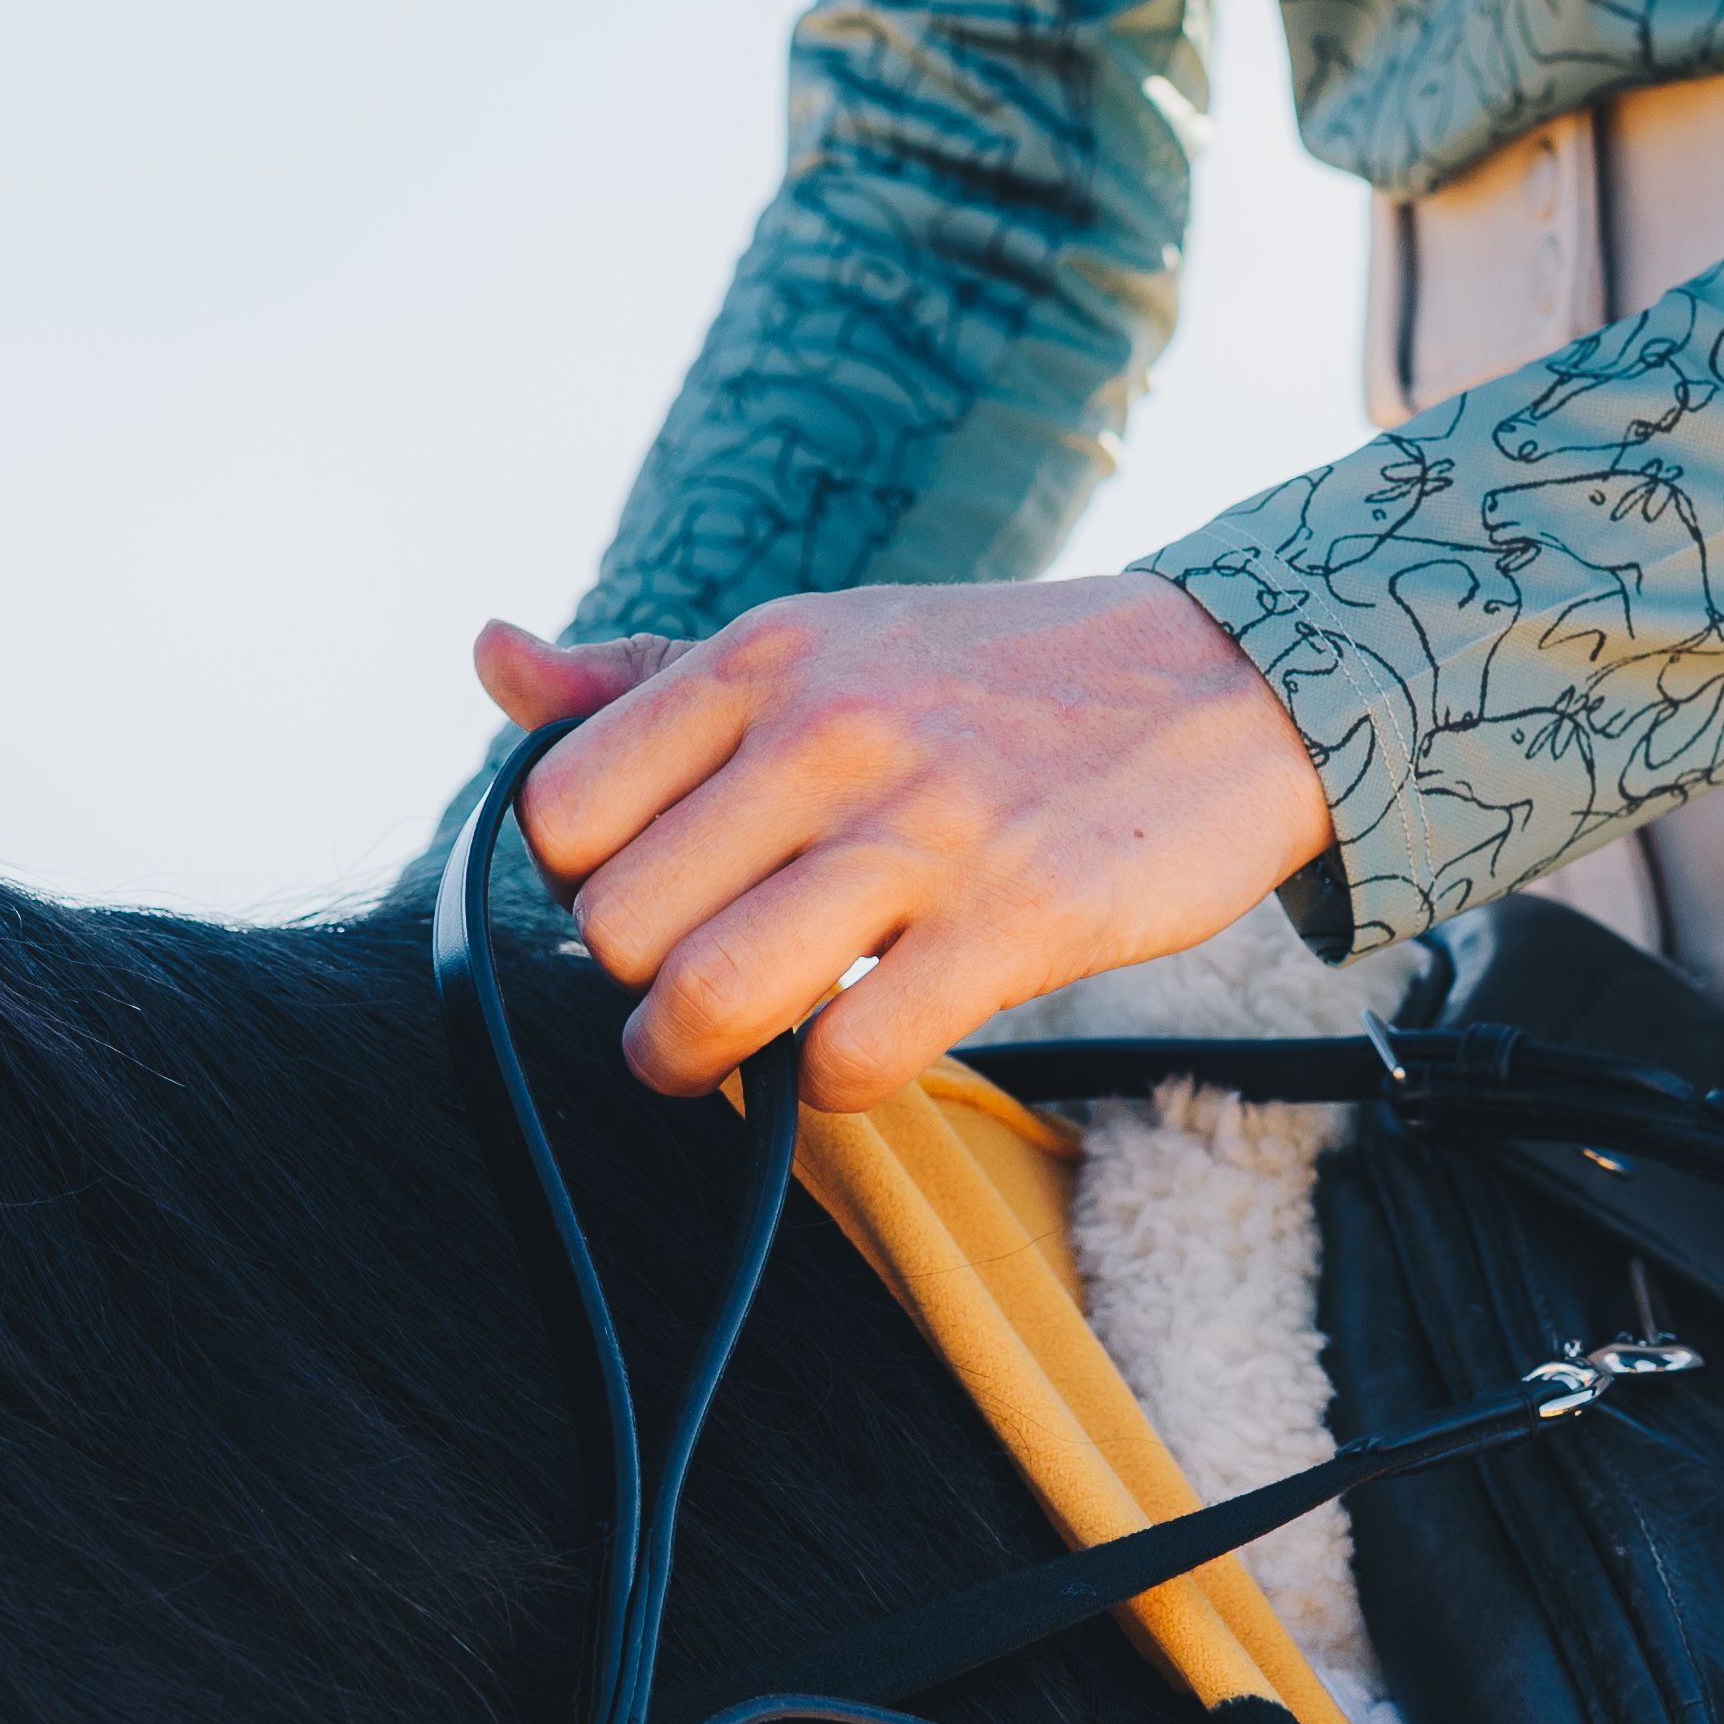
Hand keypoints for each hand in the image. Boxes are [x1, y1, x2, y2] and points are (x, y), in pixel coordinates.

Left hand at [474, 577, 1335, 1113]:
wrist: (1235, 681)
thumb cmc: (1001, 680)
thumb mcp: (824, 639)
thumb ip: (650, 676)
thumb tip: (488, 656)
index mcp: (765, 657)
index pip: (560, 812)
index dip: (580, 889)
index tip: (651, 904)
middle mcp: (829, 731)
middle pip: (615, 928)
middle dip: (640, 992)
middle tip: (699, 995)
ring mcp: (924, 827)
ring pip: (707, 1001)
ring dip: (698, 1064)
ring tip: (736, 1057)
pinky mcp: (1018, 920)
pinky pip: (850, 1056)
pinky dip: (830, 1085)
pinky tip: (863, 1047)